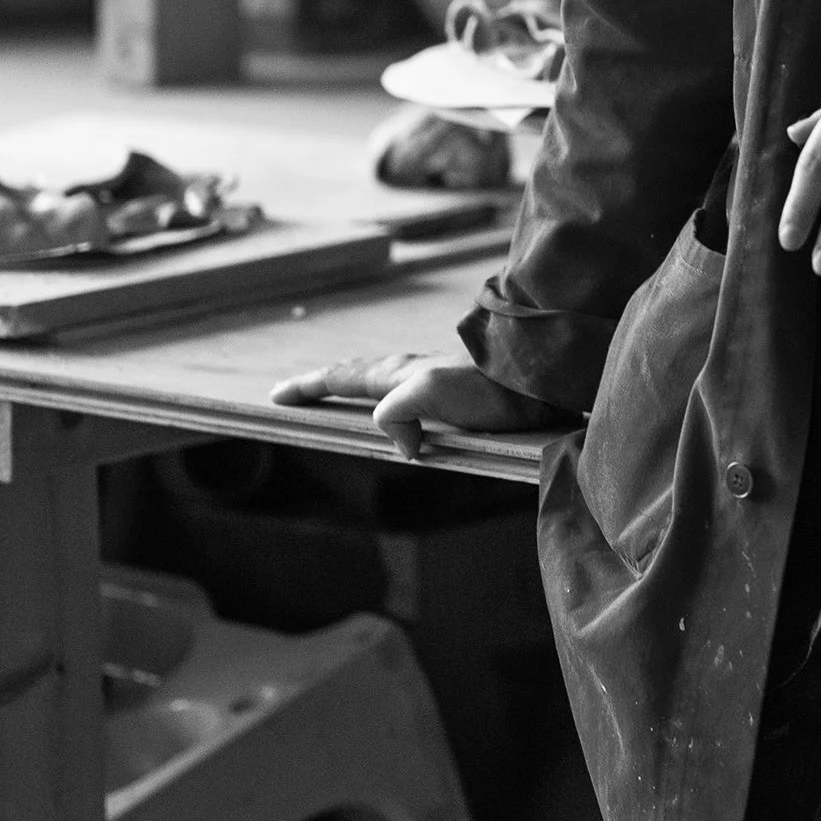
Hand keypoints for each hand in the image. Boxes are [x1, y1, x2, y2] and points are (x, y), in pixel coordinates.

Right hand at [269, 352, 554, 457]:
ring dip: (360, 391)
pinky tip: (405, 422)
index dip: (309, 388)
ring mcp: (436, 382)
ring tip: (342, 399)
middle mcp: (413, 374)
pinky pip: (412, 403)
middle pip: (358, 375)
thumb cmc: (490, 388)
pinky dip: (394, 407)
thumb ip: (398, 415)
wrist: (544, 381)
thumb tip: (402, 446)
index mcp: (399, 373)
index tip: (275, 396)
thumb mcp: (431, 393)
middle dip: (327, 383)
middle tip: (299, 392)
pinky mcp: (459, 397)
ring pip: (386, 387)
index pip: (342, 378)